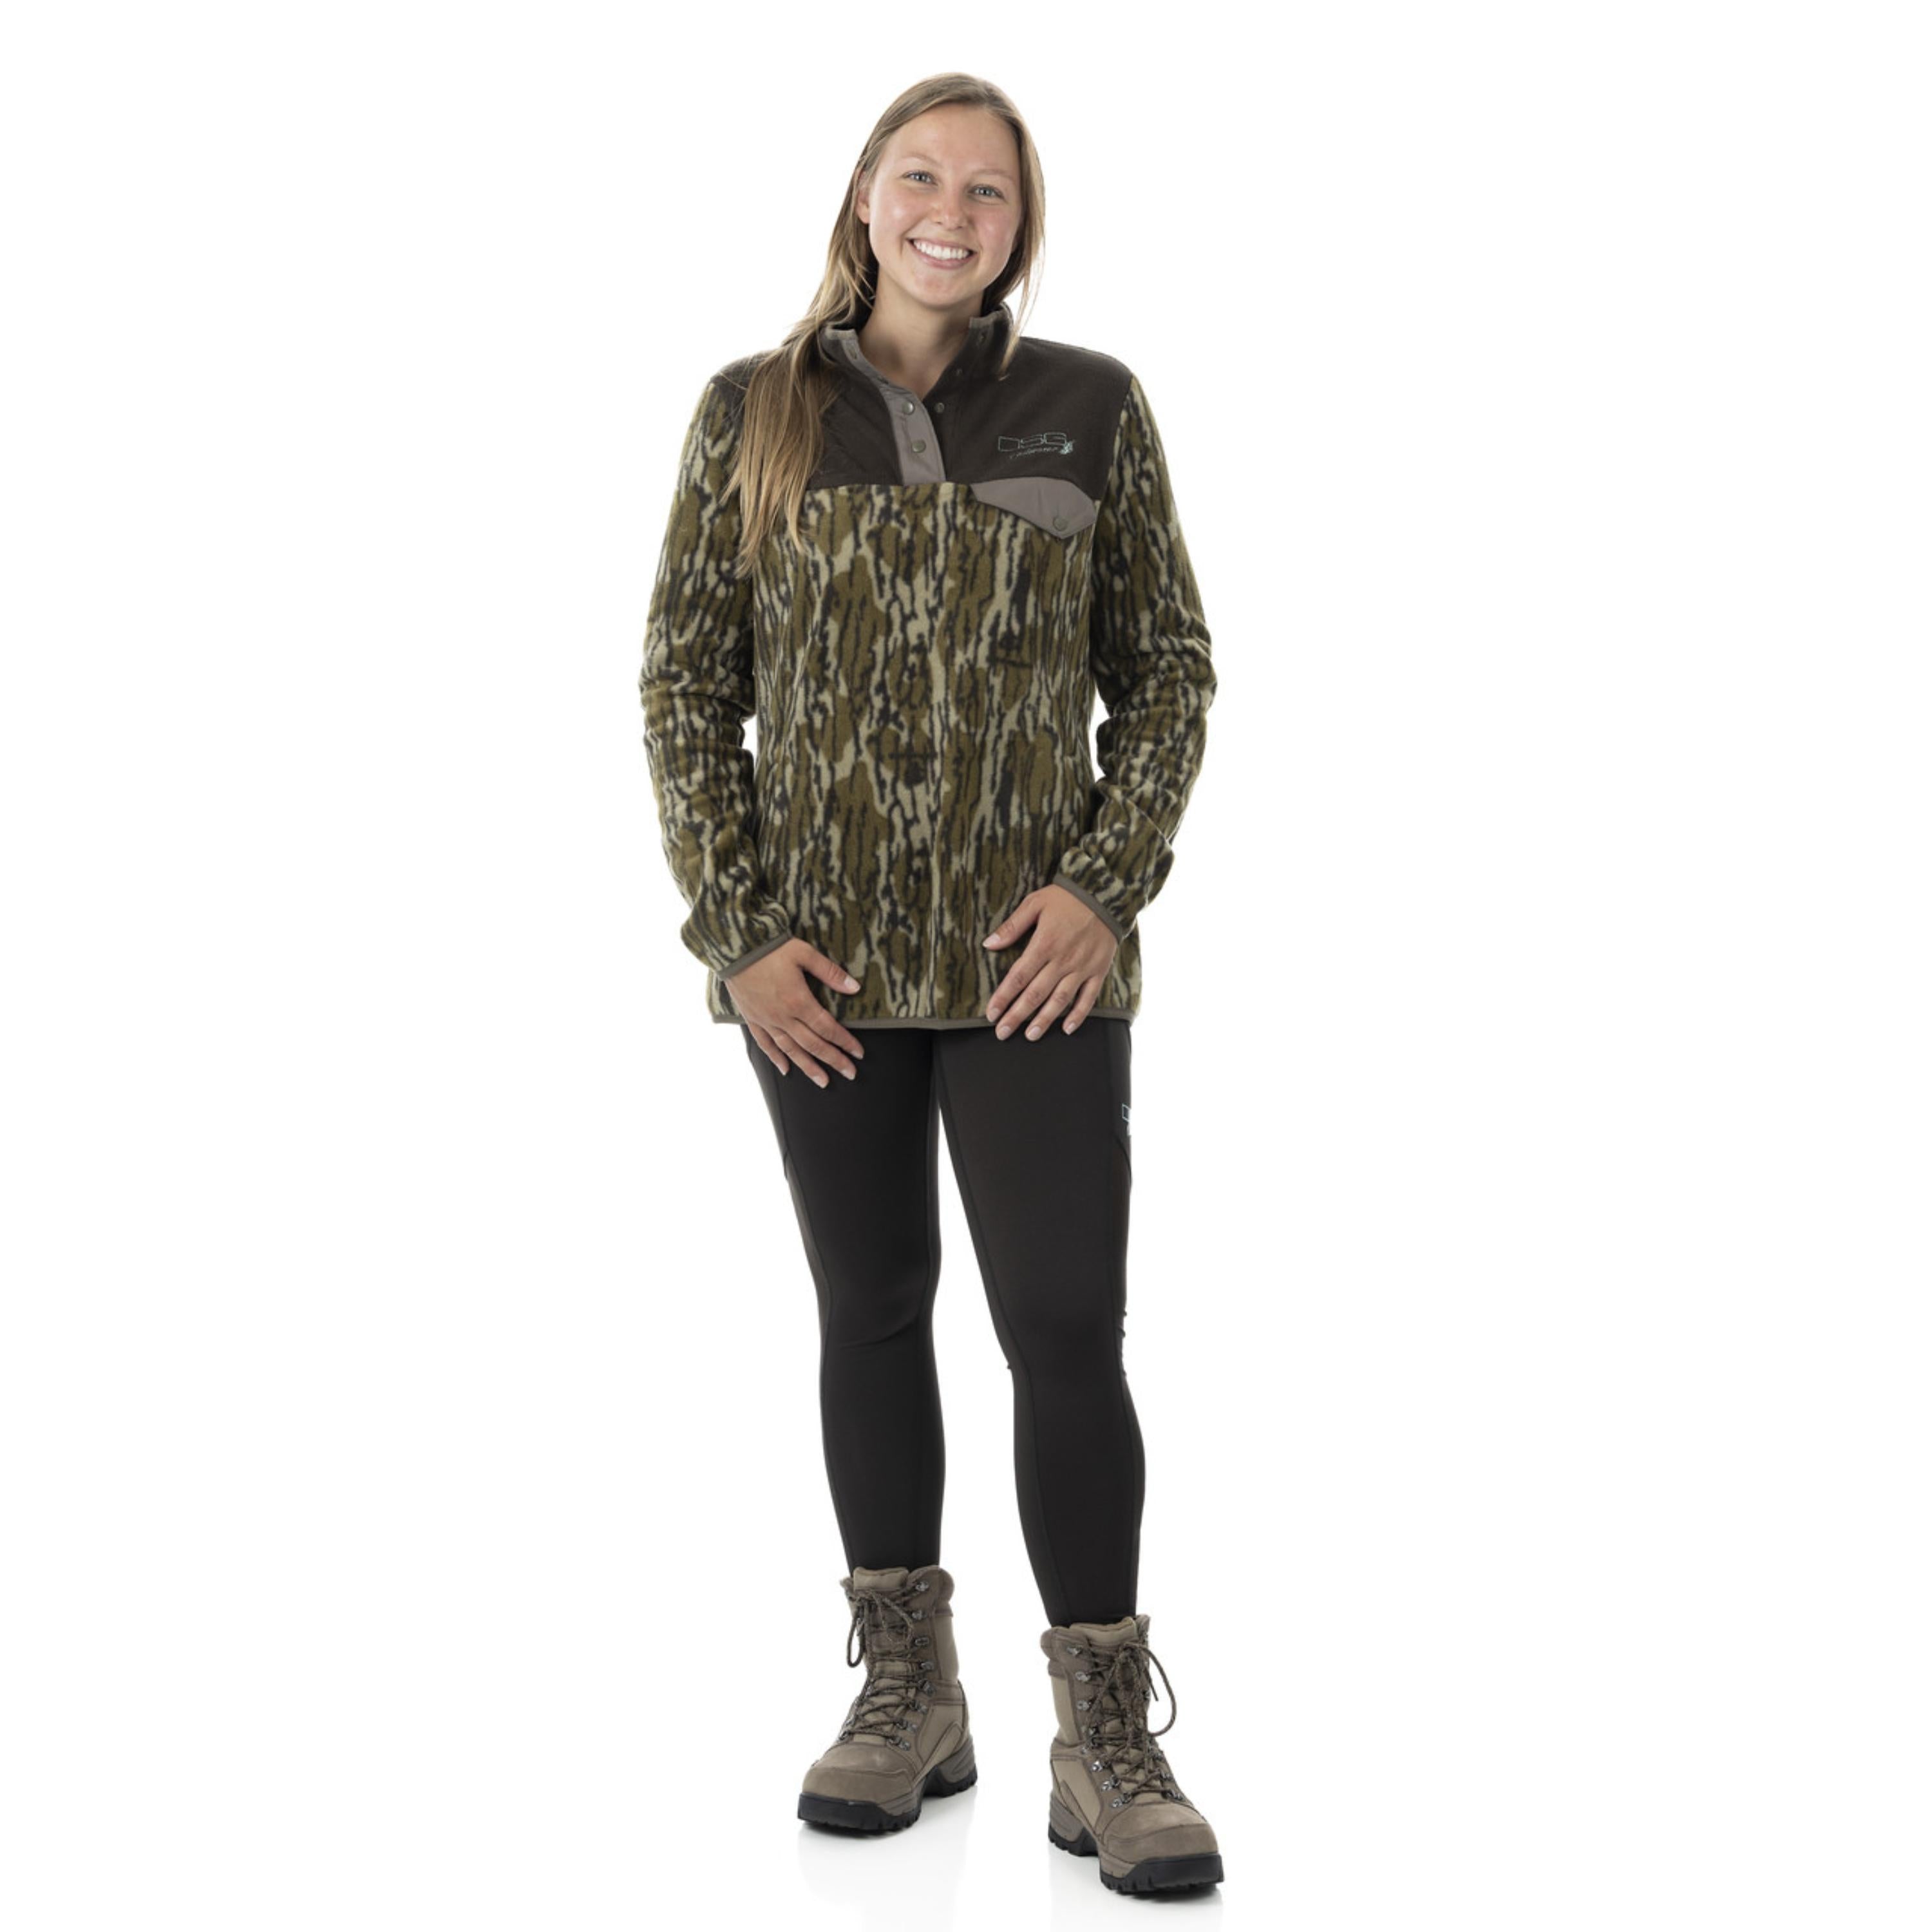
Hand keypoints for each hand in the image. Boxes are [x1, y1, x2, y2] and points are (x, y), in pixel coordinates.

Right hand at [729, 940, 868, 1086]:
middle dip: (833, 1060)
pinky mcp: (752, 1018)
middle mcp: (783, 1017)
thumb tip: (854, 987)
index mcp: (799, 1001)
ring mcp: (766, 1020)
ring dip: (808, 1067)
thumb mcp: (804, 953)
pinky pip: (765, 1044)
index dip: (845, 1042)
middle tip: (850, 1073)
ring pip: (790, 1050)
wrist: (734, 947)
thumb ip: (830, 972)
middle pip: (813, 1045)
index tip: (858, 1053)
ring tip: (823, 1081)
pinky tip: (786, 1069)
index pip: (828, 1029)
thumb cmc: (771, 948)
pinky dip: (776, 1058)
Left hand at [981, 885, 1118, 1038]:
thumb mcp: (1035, 903)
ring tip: (1030, 1036)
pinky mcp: (1098, 970)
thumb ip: (1012, 926)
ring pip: (1060, 1000)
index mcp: (1044, 944)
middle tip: (1002, 1033)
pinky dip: (1078, 1015)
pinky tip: (1066, 1029)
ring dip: (1044, 1020)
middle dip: (1017, 1016)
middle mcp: (1062, 960)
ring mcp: (1082, 968)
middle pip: (1035, 994)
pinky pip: (1088, 998)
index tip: (991, 1014)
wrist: (1106, 893)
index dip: (1003, 997)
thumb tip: (988, 944)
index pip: (1018, 977)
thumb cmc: (1066, 897)